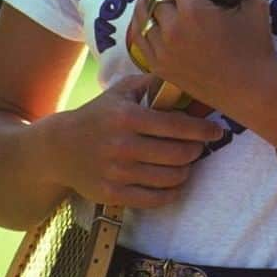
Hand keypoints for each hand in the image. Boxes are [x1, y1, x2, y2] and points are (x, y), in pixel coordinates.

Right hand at [51, 74, 223, 208]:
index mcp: (128, 118)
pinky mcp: (111, 194)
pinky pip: (154, 199)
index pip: (177, 126)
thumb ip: (156, 81)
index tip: (217, 131)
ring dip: (186, 170)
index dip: (203, 130)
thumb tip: (190, 77)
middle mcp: (122, 146)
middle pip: (178, 154)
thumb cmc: (101, 114)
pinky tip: (175, 181)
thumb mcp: (124, 90)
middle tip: (199, 146)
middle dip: (196, 150)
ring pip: (170, 178)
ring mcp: (116, 173)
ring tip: (186, 162)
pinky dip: (171, 192)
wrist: (59, 148)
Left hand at [129, 0, 276, 117]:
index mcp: (195, 12)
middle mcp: (171, 29)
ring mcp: (161, 49)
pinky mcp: (158, 65)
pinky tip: (151, 9)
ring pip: (142, 11)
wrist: (250, 90)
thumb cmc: (257, 47)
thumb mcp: (256, 6)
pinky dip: (143, 17)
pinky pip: (139, 35)